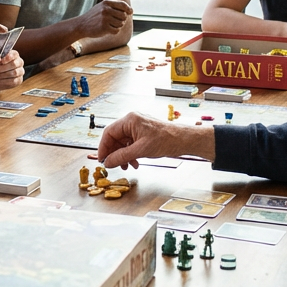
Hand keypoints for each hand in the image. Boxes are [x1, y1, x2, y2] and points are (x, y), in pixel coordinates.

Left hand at [0, 50, 24, 90]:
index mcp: (14, 55)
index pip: (14, 54)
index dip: (8, 57)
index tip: (1, 61)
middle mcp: (19, 62)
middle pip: (14, 64)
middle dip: (3, 68)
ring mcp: (20, 71)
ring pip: (14, 73)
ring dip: (3, 74)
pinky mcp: (19, 80)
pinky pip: (13, 81)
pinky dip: (4, 81)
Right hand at [77, 0, 132, 39]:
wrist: (81, 25)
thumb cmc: (94, 16)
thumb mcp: (102, 7)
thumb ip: (115, 6)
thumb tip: (131, 10)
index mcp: (106, 3)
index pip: (123, 4)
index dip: (128, 9)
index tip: (130, 12)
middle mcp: (106, 9)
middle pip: (124, 15)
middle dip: (122, 19)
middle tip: (115, 21)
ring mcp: (105, 18)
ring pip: (121, 24)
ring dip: (118, 26)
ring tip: (110, 25)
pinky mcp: (104, 28)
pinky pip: (116, 31)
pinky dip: (114, 31)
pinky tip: (107, 30)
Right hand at [97, 112, 215, 169]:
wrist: (184, 141)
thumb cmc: (167, 140)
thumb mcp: (141, 150)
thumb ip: (122, 156)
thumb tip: (108, 162)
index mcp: (130, 120)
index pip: (109, 133)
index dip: (103, 147)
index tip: (102, 159)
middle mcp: (132, 121)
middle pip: (115, 138)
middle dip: (114, 153)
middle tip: (114, 165)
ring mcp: (138, 127)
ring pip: (123, 143)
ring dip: (123, 155)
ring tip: (126, 166)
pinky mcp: (143, 134)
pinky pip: (131, 144)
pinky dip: (130, 154)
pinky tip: (134, 162)